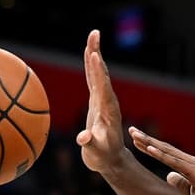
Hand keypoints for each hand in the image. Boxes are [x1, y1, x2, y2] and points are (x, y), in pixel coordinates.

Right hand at [75, 30, 127, 174]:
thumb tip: (83, 138)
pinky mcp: (98, 101)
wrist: (110, 160)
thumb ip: (89, 145)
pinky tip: (88, 53)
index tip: (94, 55)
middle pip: (101, 74)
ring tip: (93, 36)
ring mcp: (103, 100)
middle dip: (97, 54)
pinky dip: (90, 65)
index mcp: (108, 112)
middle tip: (95, 34)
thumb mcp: (95, 154)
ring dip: (95, 54)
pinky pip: (94, 79)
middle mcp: (108, 102)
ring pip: (98, 73)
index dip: (97, 72)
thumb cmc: (102, 158)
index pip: (102, 88)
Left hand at [129, 129, 194, 194]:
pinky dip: (161, 155)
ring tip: (135, 135)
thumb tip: (168, 177)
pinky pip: (175, 162)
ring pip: (167, 151)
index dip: (151, 146)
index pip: (166, 153)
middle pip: (164, 148)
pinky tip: (149, 149)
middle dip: (147, 139)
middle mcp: (189, 161)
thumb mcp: (193, 191)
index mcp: (189, 165)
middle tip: (131, 130)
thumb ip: (181, 182)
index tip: (137, 140)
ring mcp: (192, 165)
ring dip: (150, 143)